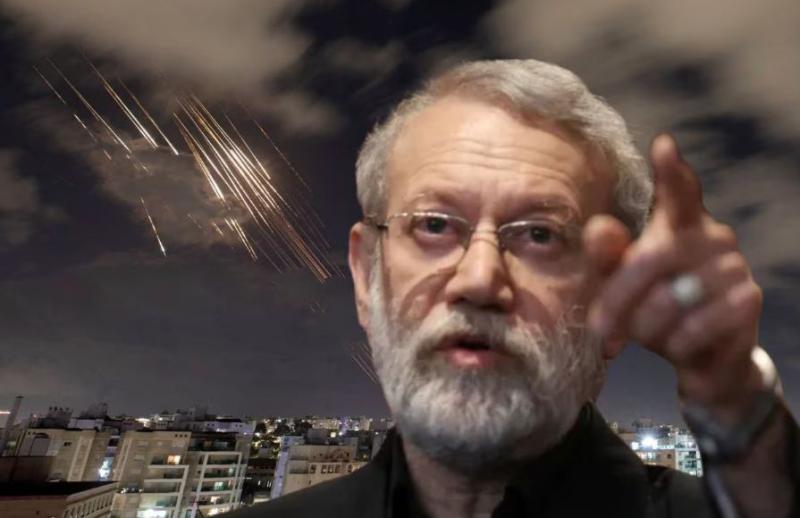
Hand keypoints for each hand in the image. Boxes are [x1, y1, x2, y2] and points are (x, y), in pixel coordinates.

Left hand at [585, 134, 763, 420]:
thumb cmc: (654, 309)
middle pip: (649, 258)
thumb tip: (597, 227)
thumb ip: (607, 257)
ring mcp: (734, 265)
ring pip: (668, 298)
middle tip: (599, 330)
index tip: (663, 145)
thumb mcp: (621, 284)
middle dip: (616, 299)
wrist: (700, 357)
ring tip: (646, 336)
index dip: (671, 171)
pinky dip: (675, 343)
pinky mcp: (748, 300)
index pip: (678, 190)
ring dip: (645, 328)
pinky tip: (678, 345)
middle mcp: (711, 235)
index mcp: (678, 222)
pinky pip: (695, 325)